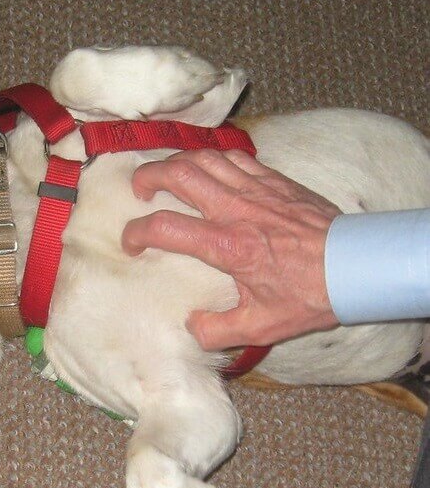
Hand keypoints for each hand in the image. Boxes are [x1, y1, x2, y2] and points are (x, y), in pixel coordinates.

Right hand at [121, 149, 341, 349]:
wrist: (356, 266)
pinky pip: (234, 156)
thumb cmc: (310, 295)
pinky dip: (211, 157)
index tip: (131, 243)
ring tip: (166, 173)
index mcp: (228, 246)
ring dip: (177, 161)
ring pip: (205, 158)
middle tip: (139, 190)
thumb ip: (218, 331)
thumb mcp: (262, 328)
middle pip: (180, 174)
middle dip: (149, 177)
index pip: (166, 228)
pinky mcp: (275, 180)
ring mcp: (256, 189)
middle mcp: (237, 210)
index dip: (136, 233)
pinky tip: (206, 168)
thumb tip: (191, 326)